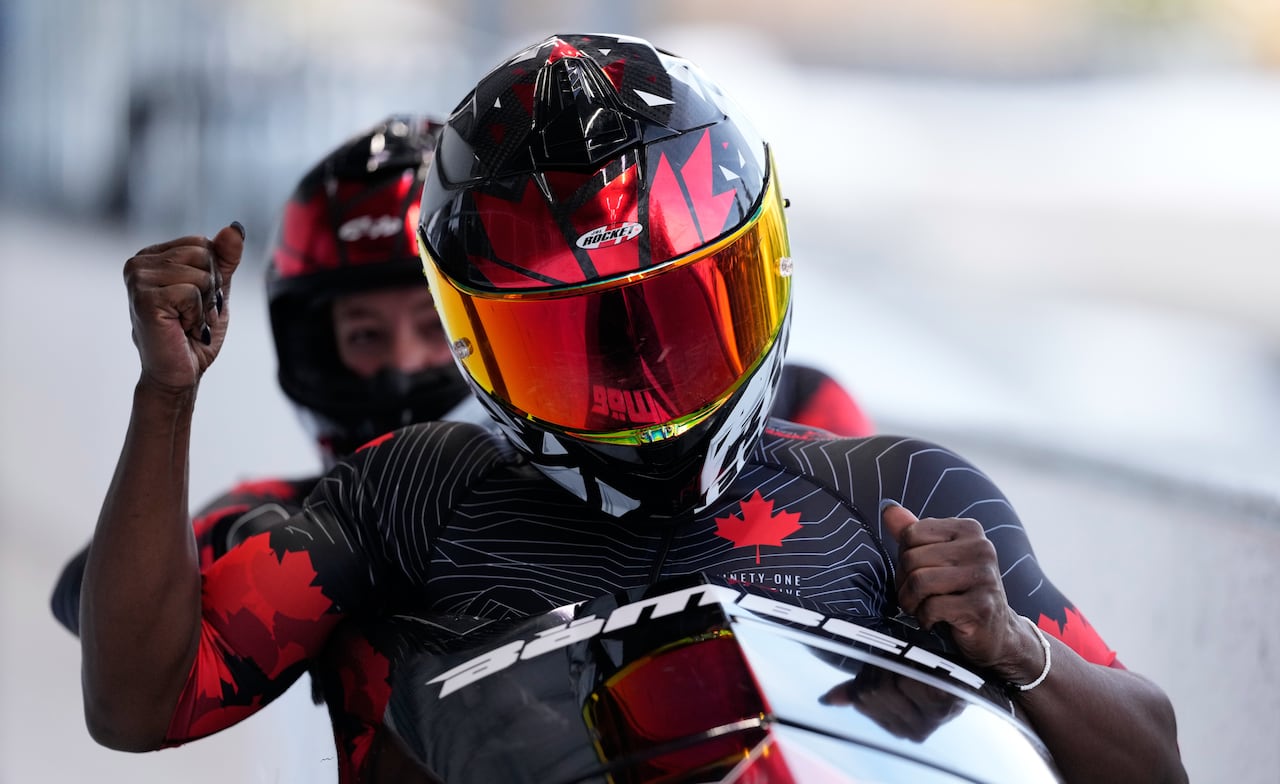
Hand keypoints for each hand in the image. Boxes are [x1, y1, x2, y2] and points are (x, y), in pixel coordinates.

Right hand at [123, 222, 243, 390]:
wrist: (180, 373)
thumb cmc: (195, 333)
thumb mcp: (216, 289)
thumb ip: (224, 258)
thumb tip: (234, 227)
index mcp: (152, 256)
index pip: (202, 243)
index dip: (213, 274)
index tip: (197, 300)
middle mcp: (138, 263)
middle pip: (203, 253)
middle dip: (211, 288)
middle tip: (192, 313)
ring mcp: (137, 279)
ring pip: (200, 273)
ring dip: (204, 304)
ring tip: (185, 321)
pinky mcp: (144, 298)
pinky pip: (192, 291)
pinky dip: (196, 314)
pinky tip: (180, 328)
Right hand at [821, 668, 962, 741]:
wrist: (965, 673)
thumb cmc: (921, 674)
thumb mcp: (884, 681)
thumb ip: (855, 691)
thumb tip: (826, 700)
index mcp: (896, 729)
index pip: (862, 697)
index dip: (868, 673)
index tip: (880, 663)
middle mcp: (912, 731)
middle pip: (875, 690)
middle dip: (881, 667)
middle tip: (896, 658)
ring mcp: (931, 719)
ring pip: (893, 682)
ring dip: (899, 663)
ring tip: (910, 659)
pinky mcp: (945, 702)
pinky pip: (915, 678)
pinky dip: (915, 664)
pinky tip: (923, 661)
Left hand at [882, 503, 1040, 681]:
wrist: (997, 633)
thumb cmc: (960, 591)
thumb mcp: (939, 558)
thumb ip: (914, 533)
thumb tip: (888, 508)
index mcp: (968, 529)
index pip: (911, 534)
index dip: (903, 558)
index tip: (915, 574)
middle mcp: (981, 548)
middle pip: (912, 558)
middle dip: (904, 583)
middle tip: (915, 597)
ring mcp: (984, 577)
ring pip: (919, 581)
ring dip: (911, 602)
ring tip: (920, 608)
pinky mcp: (981, 606)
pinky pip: (932, 607)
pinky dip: (924, 619)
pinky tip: (934, 621)